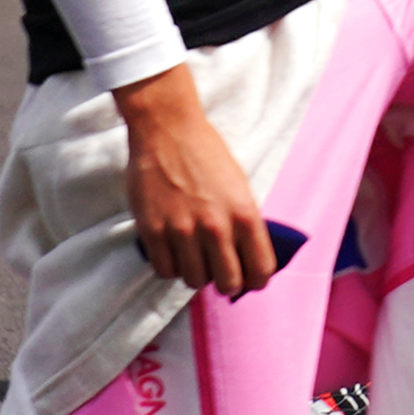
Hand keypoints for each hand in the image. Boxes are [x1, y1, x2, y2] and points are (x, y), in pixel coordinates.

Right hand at [116, 71, 279, 295]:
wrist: (168, 131)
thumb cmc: (208, 156)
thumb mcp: (240, 187)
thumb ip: (244, 223)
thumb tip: (247, 259)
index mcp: (245, 214)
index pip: (261, 269)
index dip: (257, 280)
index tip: (250, 281)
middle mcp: (216, 226)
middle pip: (228, 283)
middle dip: (226, 282)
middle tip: (219, 272)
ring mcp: (182, 230)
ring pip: (194, 281)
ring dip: (195, 273)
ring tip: (194, 257)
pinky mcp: (152, 231)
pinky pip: (164, 270)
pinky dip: (170, 266)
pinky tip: (173, 251)